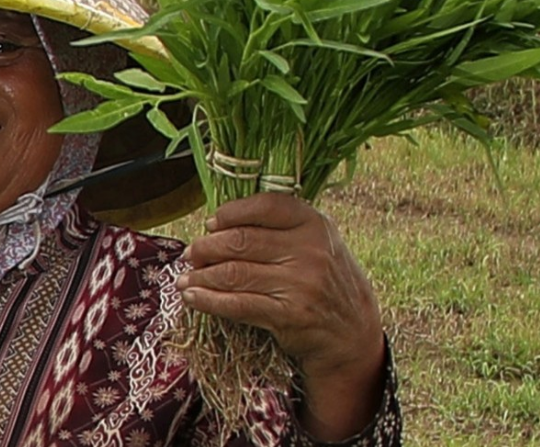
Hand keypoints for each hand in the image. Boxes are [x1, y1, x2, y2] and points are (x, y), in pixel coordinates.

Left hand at [177, 193, 385, 439]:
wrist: (353, 333)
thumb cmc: (324, 280)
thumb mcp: (317, 243)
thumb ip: (280, 228)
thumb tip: (217, 224)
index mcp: (315, 224)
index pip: (264, 206)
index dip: (231, 213)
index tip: (211, 223)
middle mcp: (310, 251)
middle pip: (241, 241)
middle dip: (207, 247)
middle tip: (191, 254)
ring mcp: (301, 284)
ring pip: (234, 273)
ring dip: (201, 276)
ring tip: (186, 277)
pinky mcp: (289, 315)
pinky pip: (238, 304)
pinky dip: (209, 301)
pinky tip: (193, 297)